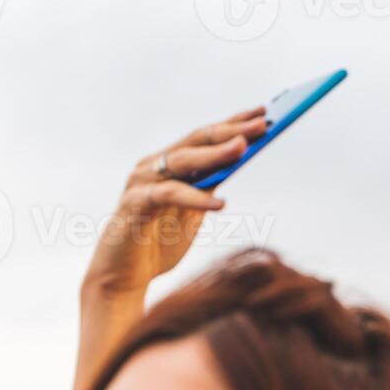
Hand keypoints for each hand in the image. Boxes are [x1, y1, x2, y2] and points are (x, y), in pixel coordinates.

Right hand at [82, 106, 267, 299]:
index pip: (205, 136)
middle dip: (231, 131)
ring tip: (243, 148)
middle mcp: (153, 166)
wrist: (124, 277)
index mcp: (169, 164)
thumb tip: (240, 160)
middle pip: (197, 140)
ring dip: (214, 154)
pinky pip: (168, 196)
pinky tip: (220, 203)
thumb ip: (210, 186)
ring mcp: (141, 183)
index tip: (265, 112)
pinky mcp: (133, 205)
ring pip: (182, 161)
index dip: (234, 122)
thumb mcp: (194, 211)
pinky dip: (195, 198)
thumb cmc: (160, 242)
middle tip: (264, 123)